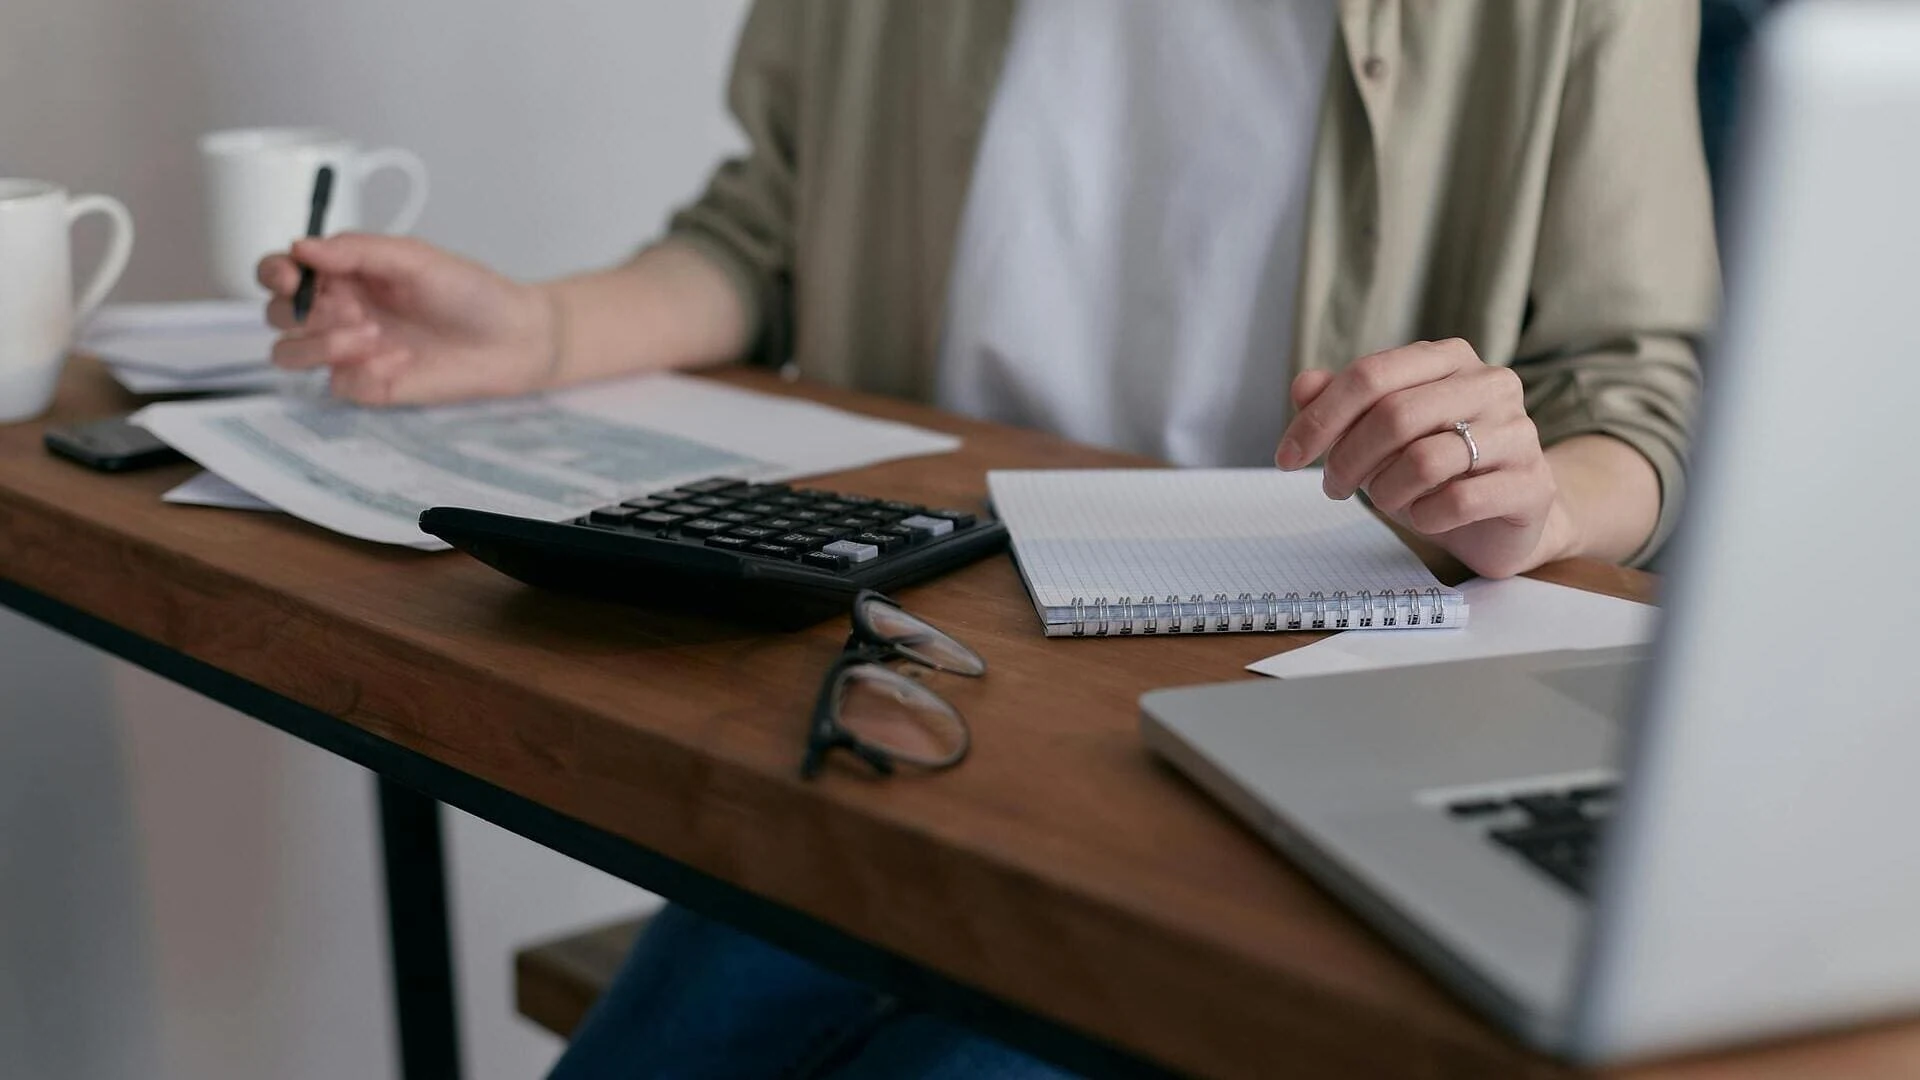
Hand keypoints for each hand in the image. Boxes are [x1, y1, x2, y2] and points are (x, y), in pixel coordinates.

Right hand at [259, 234, 557, 404]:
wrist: (513, 339)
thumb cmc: (469, 292)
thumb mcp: (414, 258)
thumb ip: (356, 250)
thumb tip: (301, 246)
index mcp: (343, 273)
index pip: (280, 272)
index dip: (274, 273)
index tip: (292, 276)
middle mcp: (337, 311)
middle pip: (276, 314)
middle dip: (301, 311)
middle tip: (354, 308)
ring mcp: (349, 352)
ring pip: (288, 353)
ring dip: (318, 344)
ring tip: (371, 333)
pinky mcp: (368, 386)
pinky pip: (338, 384)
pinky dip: (362, 372)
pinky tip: (401, 361)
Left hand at [1275, 339, 1569, 577]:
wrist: (1505, 518)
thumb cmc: (1437, 469)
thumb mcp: (1381, 435)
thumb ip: (1343, 405)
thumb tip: (1303, 386)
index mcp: (1449, 359)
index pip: (1370, 376)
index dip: (1319, 418)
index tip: (1286, 457)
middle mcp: (1490, 384)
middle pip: (1394, 416)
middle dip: (1347, 459)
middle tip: (1334, 487)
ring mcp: (1518, 432)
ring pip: (1424, 460)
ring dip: (1386, 491)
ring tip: (1387, 501)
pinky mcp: (1532, 484)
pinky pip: (1459, 501)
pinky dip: (1426, 516)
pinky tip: (1425, 516)